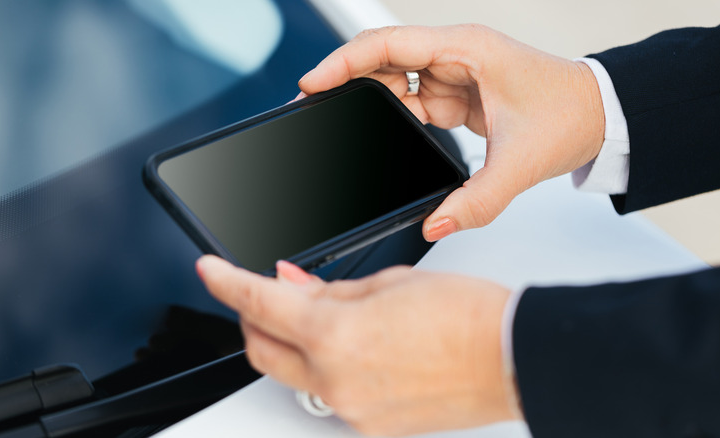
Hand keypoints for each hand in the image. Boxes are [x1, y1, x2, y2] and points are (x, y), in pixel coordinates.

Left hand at [197, 255, 521, 435]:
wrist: (509, 356)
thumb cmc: (463, 314)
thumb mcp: (387, 283)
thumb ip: (328, 289)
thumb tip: (293, 284)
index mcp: (334, 334)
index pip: (257, 302)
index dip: (225, 282)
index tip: (210, 270)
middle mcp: (334, 379)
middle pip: (261, 349)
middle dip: (251, 318)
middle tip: (261, 293)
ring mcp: (350, 408)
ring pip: (294, 373)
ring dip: (293, 343)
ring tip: (323, 316)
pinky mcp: (369, 425)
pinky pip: (329, 392)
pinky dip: (327, 366)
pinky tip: (354, 345)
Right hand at [298, 25, 604, 239]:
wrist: (601, 116)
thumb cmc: (570, 115)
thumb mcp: (520, 164)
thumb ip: (476, 202)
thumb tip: (434, 224)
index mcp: (467, 51)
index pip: (388, 44)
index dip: (343, 62)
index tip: (311, 83)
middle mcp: (455, 55)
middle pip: (382, 59)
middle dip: (346, 82)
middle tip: (314, 108)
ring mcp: (454, 73)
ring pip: (394, 79)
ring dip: (371, 103)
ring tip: (343, 127)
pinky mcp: (456, 94)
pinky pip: (412, 99)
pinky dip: (395, 118)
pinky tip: (383, 135)